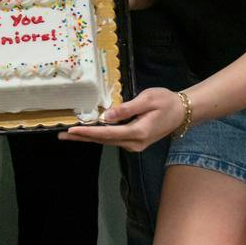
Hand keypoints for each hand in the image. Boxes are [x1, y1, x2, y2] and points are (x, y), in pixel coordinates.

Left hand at [60, 86, 184, 152]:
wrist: (182, 112)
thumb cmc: (166, 101)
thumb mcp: (146, 99)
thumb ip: (126, 109)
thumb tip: (106, 116)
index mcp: (139, 132)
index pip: (108, 133)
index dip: (89, 132)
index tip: (73, 130)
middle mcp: (135, 143)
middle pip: (104, 140)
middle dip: (83, 137)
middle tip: (63, 135)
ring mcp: (135, 145)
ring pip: (107, 141)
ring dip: (89, 138)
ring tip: (70, 135)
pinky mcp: (135, 142)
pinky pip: (113, 140)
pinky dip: (99, 136)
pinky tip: (88, 133)